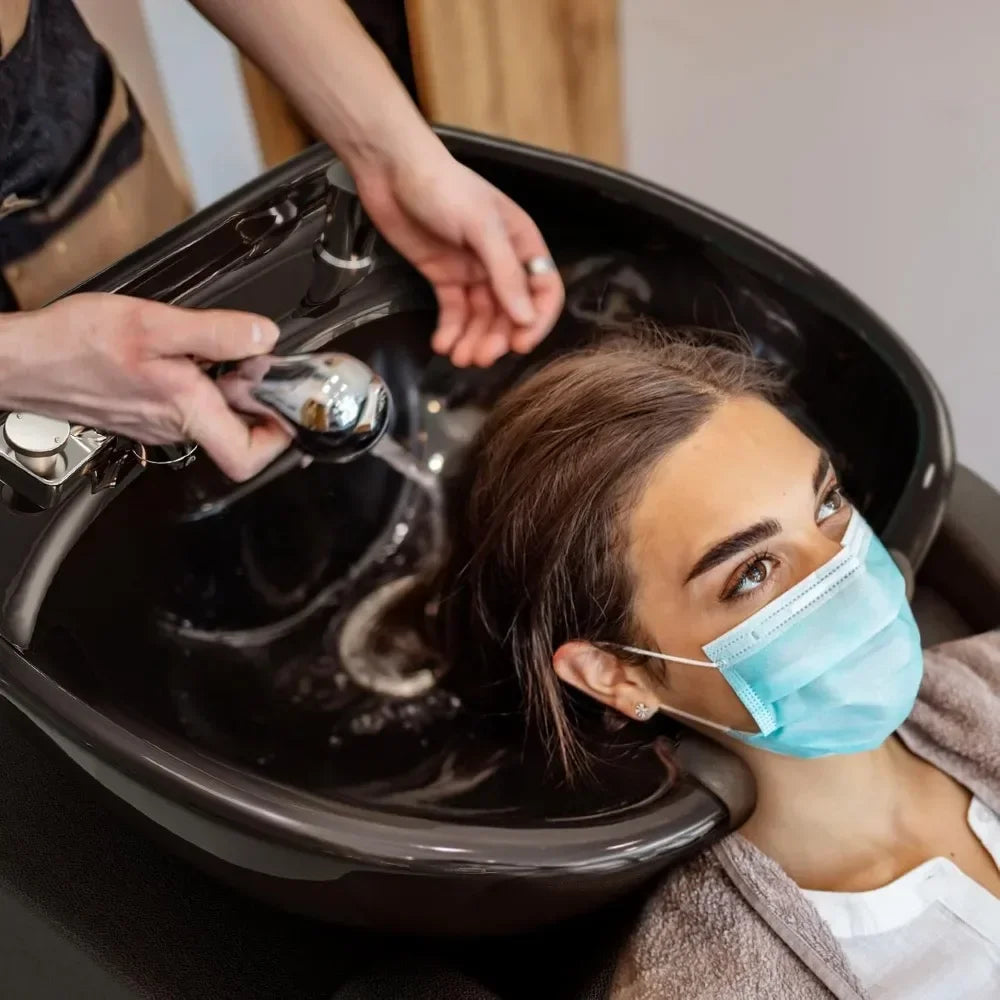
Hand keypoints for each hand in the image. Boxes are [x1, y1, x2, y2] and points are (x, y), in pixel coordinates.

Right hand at [0, 293, 292, 480]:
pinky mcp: (146, 415)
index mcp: (185, 410)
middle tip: (256, 362)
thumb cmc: (75, 344)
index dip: (279, 434)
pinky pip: (189, 409)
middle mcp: (176, 428)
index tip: (285, 400)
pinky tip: (192, 358)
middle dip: (259, 399)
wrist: (22, 360)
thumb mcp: (154, 324)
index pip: (249, 456)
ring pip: (215, 419)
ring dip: (231, 391)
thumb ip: (216, 332)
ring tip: (223, 355)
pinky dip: (203, 387)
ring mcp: (160, 425)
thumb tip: (263, 337)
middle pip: (241, 435)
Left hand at [355, 150, 564, 367]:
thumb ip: (504, 273)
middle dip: (498, 337)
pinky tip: (442, 345)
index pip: (543, 291)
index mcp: (522, 244)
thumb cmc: (443, 186)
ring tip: (459, 357)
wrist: (392, 170)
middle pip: (510, 312)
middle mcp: (501, 261)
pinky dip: (450, 331)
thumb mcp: (481, 227)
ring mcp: (472, 271)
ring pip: (482, 317)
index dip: (536, 321)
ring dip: (473, 339)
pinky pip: (453, 312)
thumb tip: (525, 317)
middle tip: (481, 357)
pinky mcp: (444, 277)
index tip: (520, 344)